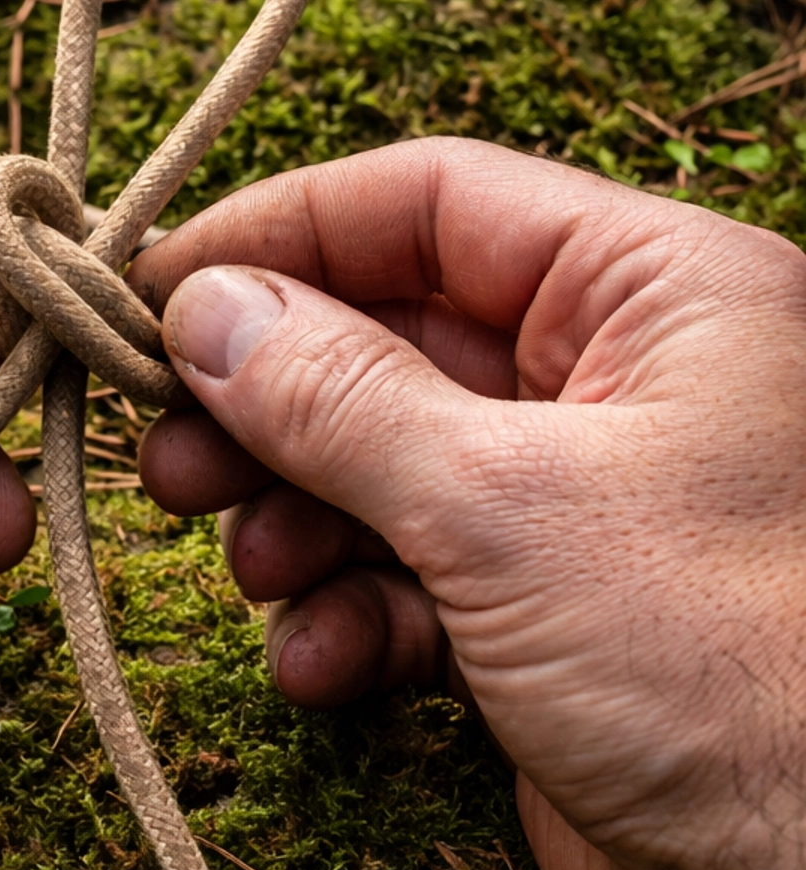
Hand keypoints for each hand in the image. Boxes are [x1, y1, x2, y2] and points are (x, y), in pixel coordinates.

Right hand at [131, 140, 805, 869]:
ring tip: (254, 567)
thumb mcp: (503, 502)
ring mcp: (583, 507)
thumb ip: (337, 396)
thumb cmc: (720, 663)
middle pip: (392, 338)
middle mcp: (623, 382)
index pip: (435, 204)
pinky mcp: (549, 621)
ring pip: (385, 466)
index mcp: (658, 293)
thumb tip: (205, 310)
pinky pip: (412, 581)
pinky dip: (350, 614)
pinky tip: (323, 665)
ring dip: (298, 517)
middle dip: (271, 400)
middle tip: (168, 455)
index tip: (149, 290)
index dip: (282, 236)